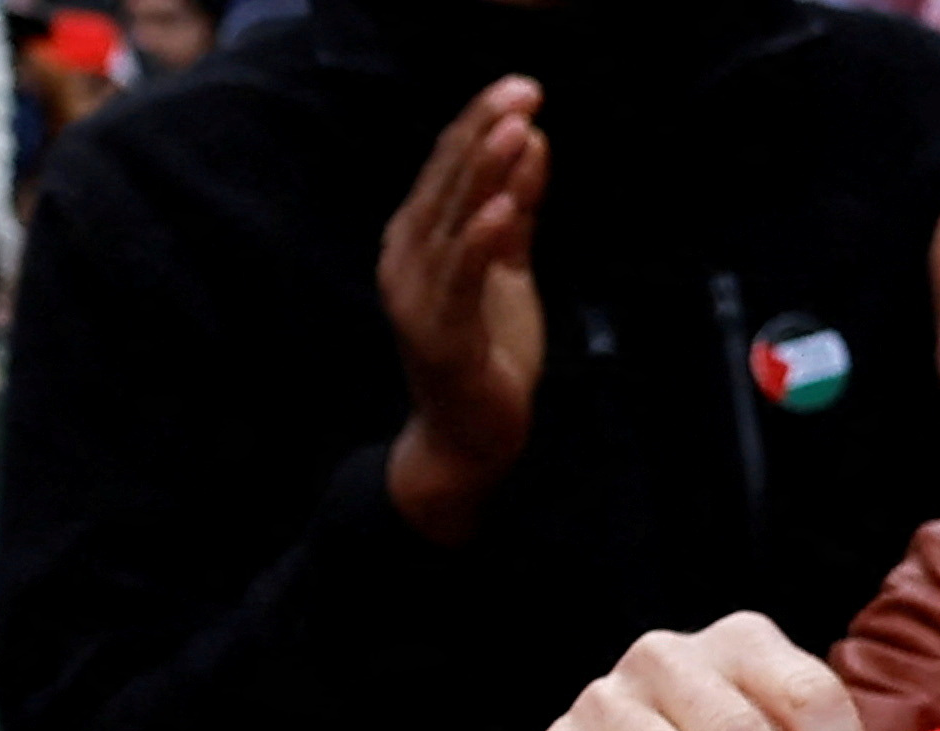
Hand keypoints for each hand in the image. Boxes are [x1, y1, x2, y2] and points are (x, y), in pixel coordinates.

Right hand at [378, 76, 550, 539]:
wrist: (470, 437)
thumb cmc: (485, 351)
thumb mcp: (507, 266)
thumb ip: (515, 209)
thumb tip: (533, 140)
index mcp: (419, 242)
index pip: (448, 169)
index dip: (481, 123)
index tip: (521, 85)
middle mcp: (406, 264)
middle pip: (446, 185)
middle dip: (484, 133)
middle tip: (524, 89)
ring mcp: (418, 302)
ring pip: (452, 224)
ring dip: (483, 174)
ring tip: (515, 129)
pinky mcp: (439, 338)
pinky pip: (460, 282)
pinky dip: (478, 243)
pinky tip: (500, 209)